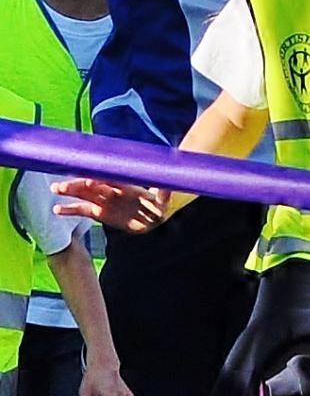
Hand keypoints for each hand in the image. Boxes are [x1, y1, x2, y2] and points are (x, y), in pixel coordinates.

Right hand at [52, 176, 170, 232]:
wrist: (155, 216)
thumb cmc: (159, 204)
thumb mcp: (163, 199)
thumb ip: (164, 192)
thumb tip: (168, 184)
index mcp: (125, 184)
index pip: (110, 180)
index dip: (101, 180)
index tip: (92, 180)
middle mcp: (112, 190)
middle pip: (93, 185)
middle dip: (78, 184)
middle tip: (63, 184)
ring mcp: (104, 200)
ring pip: (84, 194)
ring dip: (70, 191)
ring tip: (56, 189)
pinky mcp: (100, 212)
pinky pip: (83, 210)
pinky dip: (71, 210)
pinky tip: (57, 210)